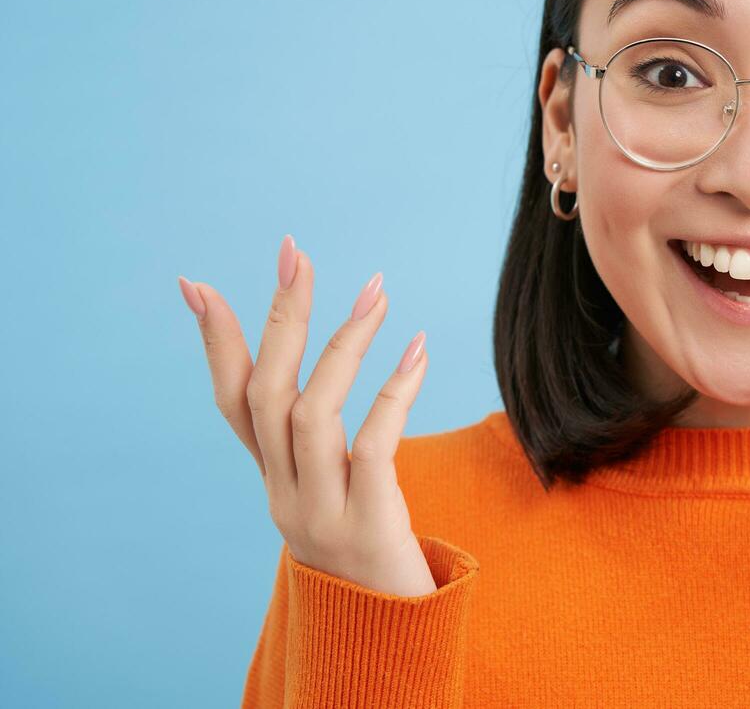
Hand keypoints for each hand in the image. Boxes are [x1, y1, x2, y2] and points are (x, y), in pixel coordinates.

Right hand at [178, 234, 436, 595]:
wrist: (388, 631)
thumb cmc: (366, 540)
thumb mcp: (328, 484)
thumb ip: (315, 430)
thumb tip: (313, 361)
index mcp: (272, 478)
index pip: (231, 402)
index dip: (215, 344)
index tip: (195, 283)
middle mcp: (284, 493)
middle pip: (268, 396)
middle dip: (281, 320)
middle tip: (297, 254)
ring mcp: (321, 510)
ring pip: (311, 416)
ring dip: (342, 347)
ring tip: (376, 291)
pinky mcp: (367, 522)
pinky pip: (373, 447)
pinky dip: (393, 393)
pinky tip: (418, 349)